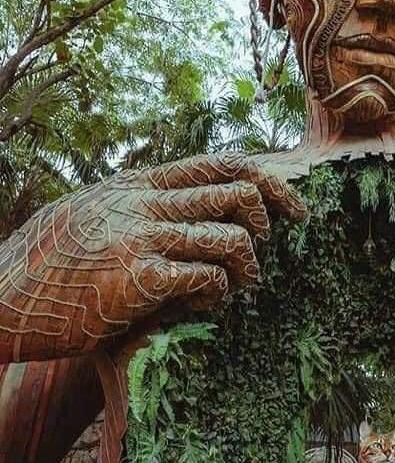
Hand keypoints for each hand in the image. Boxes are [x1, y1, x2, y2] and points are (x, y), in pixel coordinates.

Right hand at [0, 153, 305, 362]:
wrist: (2, 297)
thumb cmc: (49, 261)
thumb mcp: (92, 211)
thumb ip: (138, 201)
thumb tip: (188, 198)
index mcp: (137, 184)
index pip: (219, 164)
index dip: (268, 180)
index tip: (293, 208)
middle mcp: (143, 202)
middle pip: (238, 193)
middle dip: (268, 221)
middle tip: (263, 251)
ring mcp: (141, 237)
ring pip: (232, 237)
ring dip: (247, 266)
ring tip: (236, 285)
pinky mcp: (137, 278)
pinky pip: (207, 277)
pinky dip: (217, 292)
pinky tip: (202, 302)